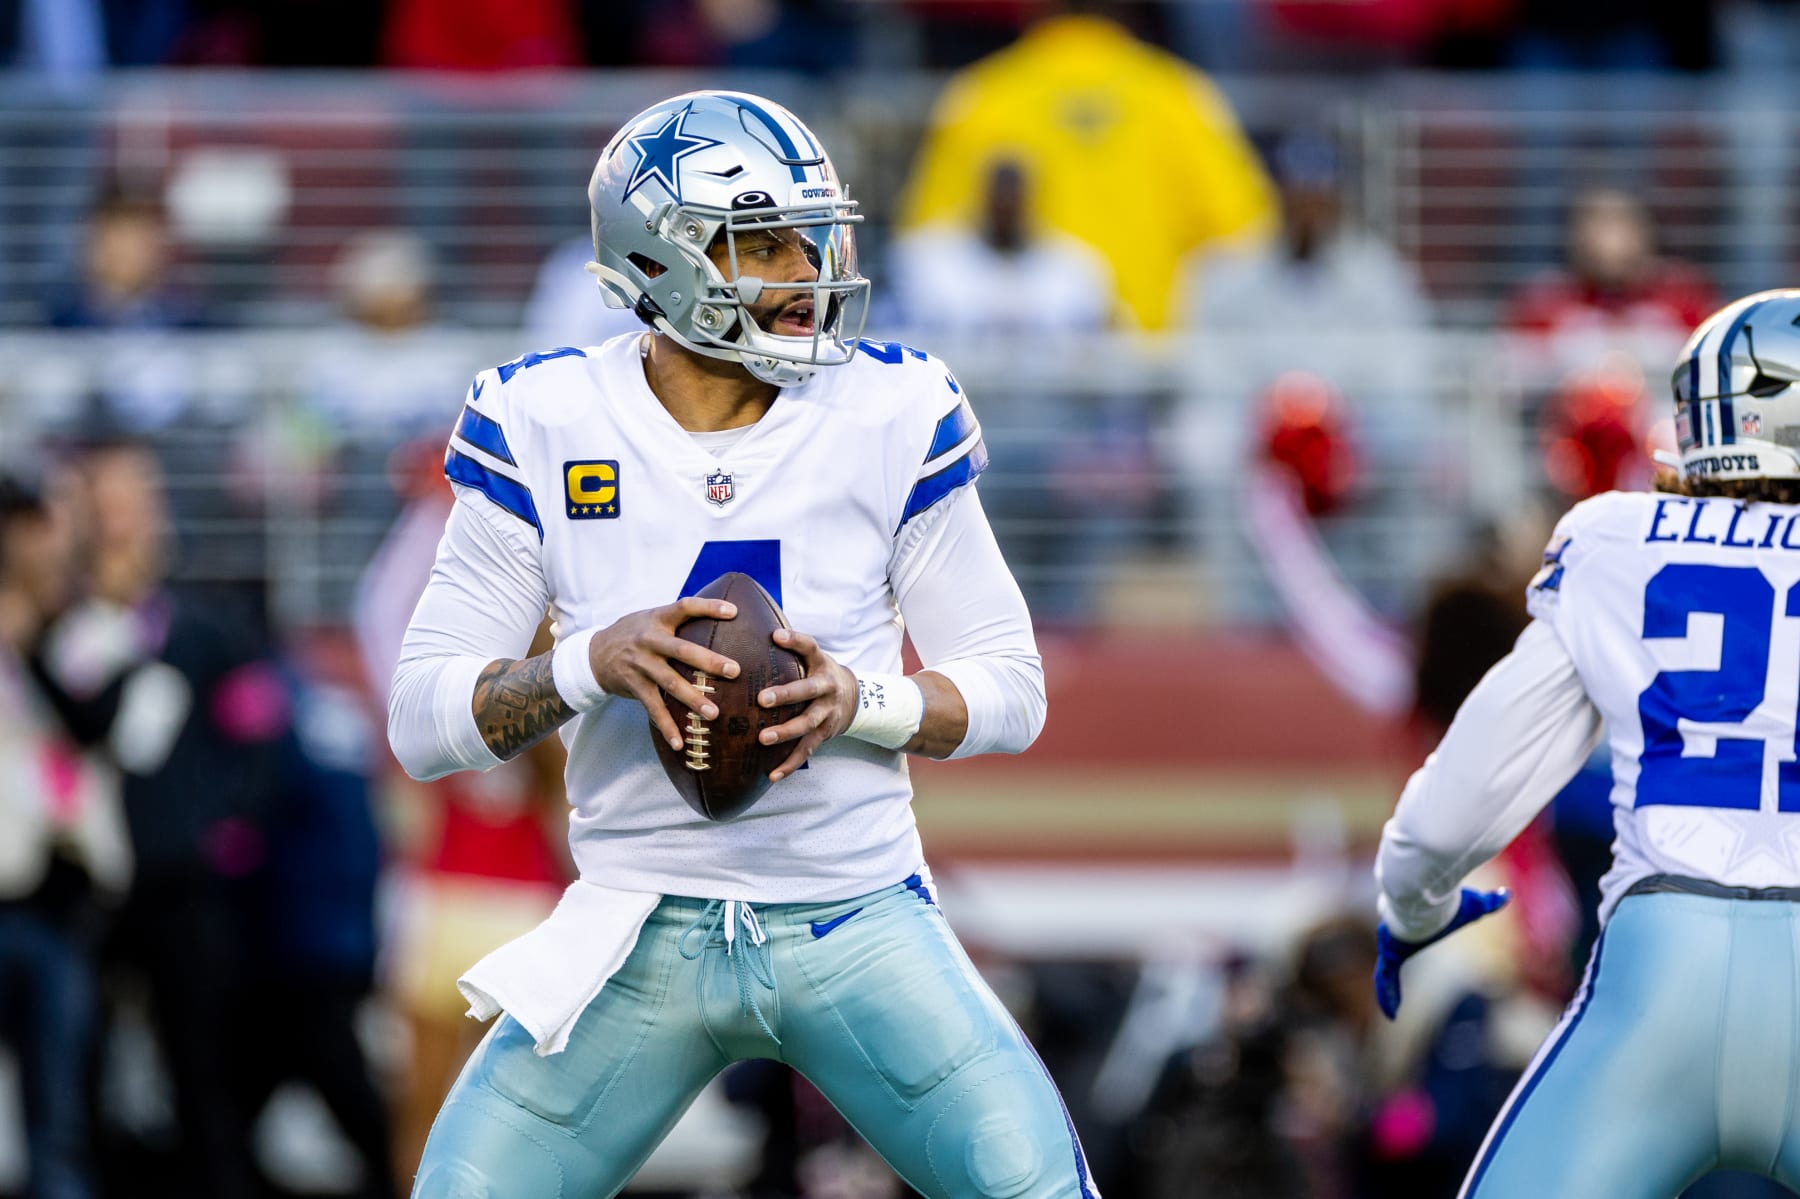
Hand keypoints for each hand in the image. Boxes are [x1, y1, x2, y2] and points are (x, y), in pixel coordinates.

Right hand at [589, 597, 740, 751]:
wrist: (594, 653)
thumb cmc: (635, 634)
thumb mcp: (651, 618)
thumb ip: (678, 620)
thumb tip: (723, 619)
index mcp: (658, 619)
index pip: (685, 607)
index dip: (709, 607)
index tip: (734, 612)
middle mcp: (649, 640)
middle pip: (682, 650)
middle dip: (709, 661)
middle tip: (734, 671)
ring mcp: (640, 664)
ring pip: (670, 682)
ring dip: (693, 699)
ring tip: (714, 714)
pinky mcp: (634, 685)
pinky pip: (653, 708)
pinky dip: (666, 726)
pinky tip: (679, 743)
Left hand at [756, 627, 855, 781]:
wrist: (856, 698)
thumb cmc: (820, 673)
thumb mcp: (813, 657)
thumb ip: (790, 649)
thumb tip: (753, 632)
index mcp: (821, 664)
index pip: (810, 647)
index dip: (795, 640)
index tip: (776, 635)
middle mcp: (827, 688)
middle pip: (808, 691)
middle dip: (786, 695)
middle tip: (762, 699)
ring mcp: (827, 713)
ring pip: (807, 724)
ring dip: (786, 733)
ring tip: (763, 739)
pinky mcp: (824, 734)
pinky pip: (807, 750)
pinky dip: (790, 764)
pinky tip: (772, 775)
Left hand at [1374, 888, 1509, 1019]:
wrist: (1422, 897)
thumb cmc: (1448, 903)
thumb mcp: (1474, 904)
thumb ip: (1489, 902)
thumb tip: (1506, 895)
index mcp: (1415, 928)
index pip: (1408, 941)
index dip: (1407, 949)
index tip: (1405, 955)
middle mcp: (1397, 936)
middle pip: (1392, 961)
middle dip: (1391, 980)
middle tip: (1392, 996)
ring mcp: (1389, 944)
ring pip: (1385, 974)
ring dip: (1388, 991)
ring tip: (1391, 1011)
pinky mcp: (1390, 953)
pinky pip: (1385, 979)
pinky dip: (1387, 996)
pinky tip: (1391, 1015)